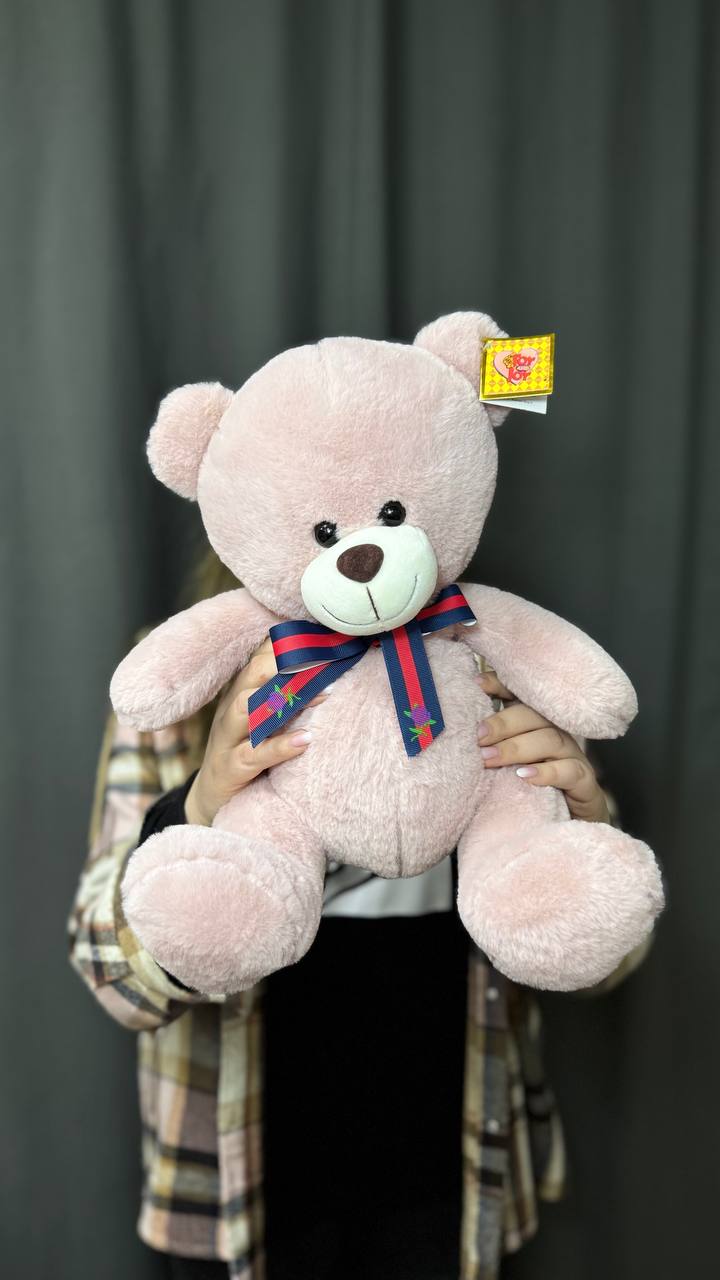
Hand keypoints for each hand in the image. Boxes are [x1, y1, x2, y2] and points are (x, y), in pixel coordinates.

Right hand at [185, 639, 313, 825]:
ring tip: (320, 693)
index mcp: (241, 693)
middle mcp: (232, 709)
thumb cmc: (246, 751)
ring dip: (284, 698)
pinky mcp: (231, 768)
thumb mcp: (263, 719)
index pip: (261, 658)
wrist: (212, 798)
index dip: (288, 645)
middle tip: (323, 657)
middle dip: (285, 662)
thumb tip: (323, 670)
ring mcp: (228, 738)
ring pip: (248, 708)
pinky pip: (254, 753)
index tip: (322, 636)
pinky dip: (281, 746)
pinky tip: (306, 739)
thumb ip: (285, 696)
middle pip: (252, 675)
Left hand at [477, 670, 609, 822]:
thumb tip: (459, 735)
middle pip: (533, 716)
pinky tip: (523, 776)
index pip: (521, 696)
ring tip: (488, 759)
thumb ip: (490, 746)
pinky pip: (569, 771)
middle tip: (477, 737)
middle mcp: (556, 734)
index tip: (477, 685)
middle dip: (502, 723)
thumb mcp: (508, 765)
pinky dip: (545, 772)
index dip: (501, 685)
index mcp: (535, 725)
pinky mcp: (584, 781)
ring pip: (550, 739)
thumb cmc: (533, 789)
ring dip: (516, 748)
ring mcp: (572, 756)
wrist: (572, 821)